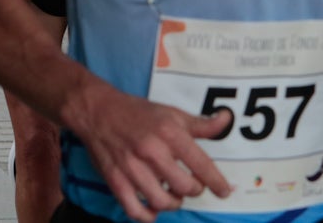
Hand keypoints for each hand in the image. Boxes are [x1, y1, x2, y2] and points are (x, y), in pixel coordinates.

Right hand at [74, 88, 232, 222]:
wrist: (96, 110)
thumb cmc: (136, 112)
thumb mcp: (171, 113)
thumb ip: (201, 124)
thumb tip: (227, 120)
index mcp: (168, 133)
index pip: (202, 166)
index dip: (217, 183)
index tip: (223, 191)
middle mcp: (151, 151)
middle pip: (186, 187)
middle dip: (193, 190)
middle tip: (189, 184)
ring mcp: (132, 167)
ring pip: (163, 202)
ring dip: (173, 202)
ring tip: (171, 194)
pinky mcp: (115, 179)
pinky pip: (135, 210)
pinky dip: (147, 216)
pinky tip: (152, 208)